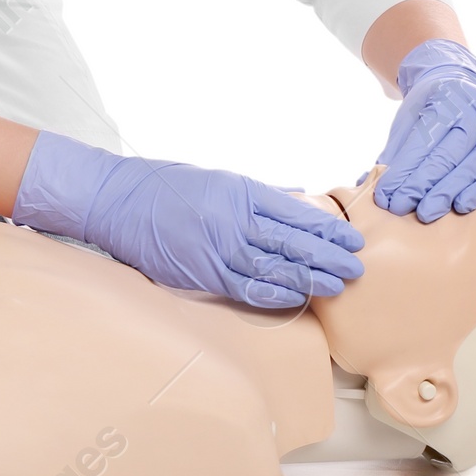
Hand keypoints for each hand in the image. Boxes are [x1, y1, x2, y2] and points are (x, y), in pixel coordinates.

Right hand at [12, 130, 363, 308]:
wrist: (116, 201)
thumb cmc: (165, 184)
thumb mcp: (217, 177)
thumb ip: (258, 192)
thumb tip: (296, 198)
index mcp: (240, 190)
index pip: (296, 213)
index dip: (327, 229)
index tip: (352, 239)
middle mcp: (233, 219)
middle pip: (293, 243)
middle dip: (329, 257)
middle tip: (358, 267)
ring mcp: (218, 248)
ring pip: (275, 269)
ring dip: (310, 279)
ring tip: (337, 286)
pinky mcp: (201, 273)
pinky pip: (246, 288)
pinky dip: (274, 295)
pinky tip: (297, 299)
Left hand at [373, 40, 475, 221]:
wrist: (461, 85)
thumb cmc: (430, 106)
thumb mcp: (408, 118)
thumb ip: (394, 150)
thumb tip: (367, 182)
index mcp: (447, 99)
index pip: (423, 141)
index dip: (403, 171)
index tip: (385, 195)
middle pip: (448, 155)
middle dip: (423, 185)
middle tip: (401, 208)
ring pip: (472, 167)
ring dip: (448, 194)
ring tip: (426, 213)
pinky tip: (460, 206)